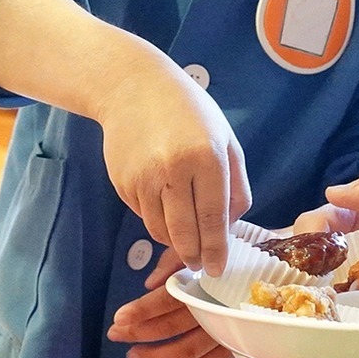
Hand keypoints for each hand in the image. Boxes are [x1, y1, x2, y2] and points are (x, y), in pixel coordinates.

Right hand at [92, 45, 250, 274]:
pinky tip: (163, 202)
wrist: (132, 88)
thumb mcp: (225, 140)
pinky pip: (143, 215)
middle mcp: (172, 170)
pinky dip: (156, 219)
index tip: (217, 269)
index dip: (216, 250)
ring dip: (174, 241)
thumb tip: (232, 227)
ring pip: (160, 230)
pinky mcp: (122, 183)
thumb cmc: (189, 113)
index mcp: (206, 158)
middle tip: (199, 265)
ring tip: (185, 238)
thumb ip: (236, 185)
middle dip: (194, 256)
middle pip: (184, 233)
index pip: (213, 219)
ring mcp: (142, 178)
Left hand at [107, 248, 234, 357]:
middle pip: (175, 325)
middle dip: (141, 333)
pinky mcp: (239, 341)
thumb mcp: (208, 244)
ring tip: (134, 356)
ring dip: (159, 356)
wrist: (289, 263)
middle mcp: (218, 305)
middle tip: (116, 335)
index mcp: (209, 279)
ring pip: (190, 349)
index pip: (170, 297)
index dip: (143, 310)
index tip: (118, 318)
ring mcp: (230, 326)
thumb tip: (150, 284)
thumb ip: (176, 260)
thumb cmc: (245, 249)